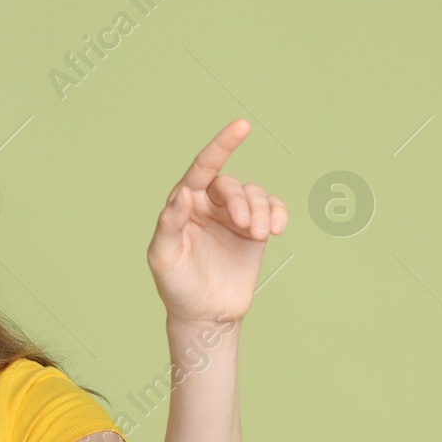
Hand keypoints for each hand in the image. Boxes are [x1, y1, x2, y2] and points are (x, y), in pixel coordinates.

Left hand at [147, 118, 286, 324]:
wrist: (204, 315)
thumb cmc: (177, 286)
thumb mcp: (163, 257)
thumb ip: (169, 224)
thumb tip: (182, 193)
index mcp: (184, 203)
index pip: (203, 167)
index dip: (222, 145)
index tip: (242, 126)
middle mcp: (209, 205)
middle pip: (231, 185)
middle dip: (241, 201)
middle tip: (246, 227)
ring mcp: (234, 217)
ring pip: (255, 195)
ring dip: (261, 210)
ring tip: (260, 235)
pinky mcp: (255, 232)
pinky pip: (273, 209)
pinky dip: (279, 213)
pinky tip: (277, 228)